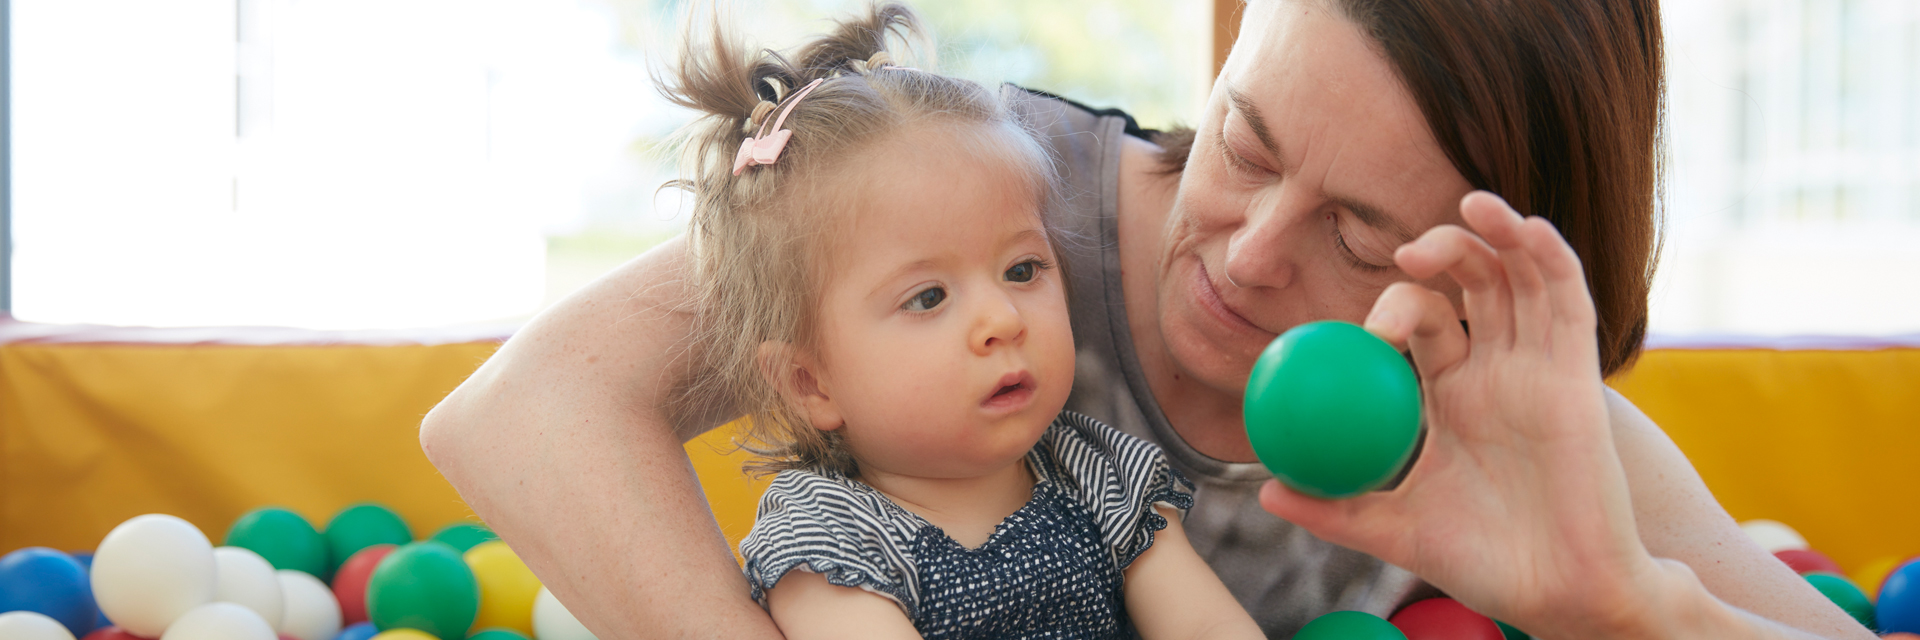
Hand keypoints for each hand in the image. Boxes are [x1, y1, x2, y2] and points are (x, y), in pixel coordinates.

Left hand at [1257, 191, 1669, 634]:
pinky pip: (1567, 300)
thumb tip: (1263, 493)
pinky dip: (1548, 254)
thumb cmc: (1485, 562)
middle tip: (1404, 252)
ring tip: (1468, 207)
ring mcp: (1539, 367)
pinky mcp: (1576, 374)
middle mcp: (1498, 370)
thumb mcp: (1394, 530)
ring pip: (1520, 275)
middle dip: (1442, 251)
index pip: (1424, 320)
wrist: (1558, 594)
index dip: (1394, 301)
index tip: (1363, 322)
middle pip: (1473, 282)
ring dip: (1497, 232)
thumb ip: (1333, 509)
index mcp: (1455, 394)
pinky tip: (1523, 228)